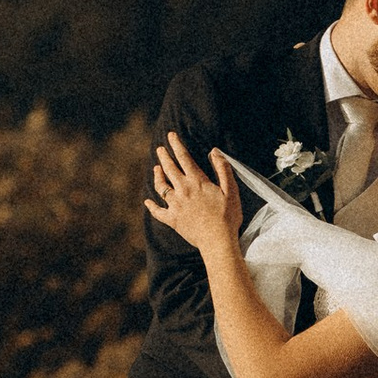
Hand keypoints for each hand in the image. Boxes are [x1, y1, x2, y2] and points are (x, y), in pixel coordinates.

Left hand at [144, 130, 242, 256]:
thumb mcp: (231, 190)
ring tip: (156, 169)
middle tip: (160, 149)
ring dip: (157, 176)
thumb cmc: (227, 216)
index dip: (176, 145)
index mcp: (197, 181)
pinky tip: (147, 202)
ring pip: (161, 187)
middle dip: (164, 157)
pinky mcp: (172, 220)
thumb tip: (214, 151)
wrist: (217, 241)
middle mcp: (183, 190)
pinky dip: (151, 206)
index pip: (184, 158)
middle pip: (169, 169)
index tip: (171, 136)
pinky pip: (158, 212)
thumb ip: (222, 169)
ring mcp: (176, 205)